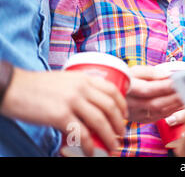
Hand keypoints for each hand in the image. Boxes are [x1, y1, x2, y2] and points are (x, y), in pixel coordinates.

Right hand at [1, 69, 127, 156]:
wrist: (13, 88)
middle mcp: (81, 88)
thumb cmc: (38, 86)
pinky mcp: (60, 116)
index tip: (125, 115)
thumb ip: (81, 88)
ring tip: (113, 146)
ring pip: (100, 121)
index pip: (112, 90)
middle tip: (121, 134)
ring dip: (109, 136)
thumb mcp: (65, 80)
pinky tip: (91, 152)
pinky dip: (90, 145)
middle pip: (110, 107)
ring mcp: (71, 102)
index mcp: (84, 78)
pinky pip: (81, 133)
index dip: (122, 105)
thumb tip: (93, 103)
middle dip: (119, 123)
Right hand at [126, 65, 183, 122]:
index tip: (178, 81)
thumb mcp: (134, 70)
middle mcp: (131, 105)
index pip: (149, 89)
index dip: (165, 86)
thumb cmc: (127, 80)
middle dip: (174, 97)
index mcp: (129, 90)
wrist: (114, 95)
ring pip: (159, 113)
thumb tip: (167, 75)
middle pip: (156, 104)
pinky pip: (160, 118)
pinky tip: (181, 104)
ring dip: (176, 105)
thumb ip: (150, 72)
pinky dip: (173, 111)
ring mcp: (136, 115)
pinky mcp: (142, 120)